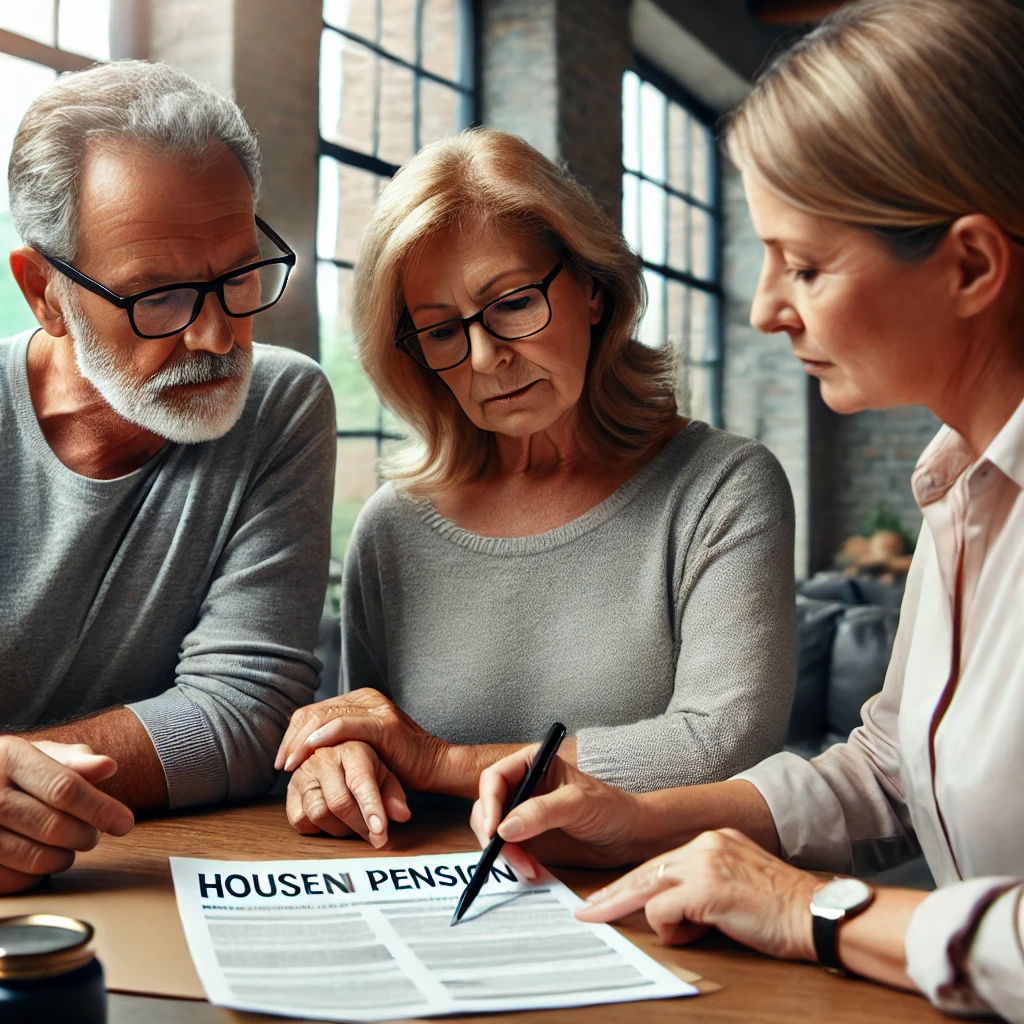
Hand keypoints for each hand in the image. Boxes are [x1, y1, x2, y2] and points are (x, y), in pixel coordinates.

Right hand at [0, 737, 134, 893]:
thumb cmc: (10, 771)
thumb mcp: (38, 754)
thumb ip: (74, 759)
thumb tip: (107, 766)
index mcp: (10, 757)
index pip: (64, 789)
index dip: (100, 808)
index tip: (124, 823)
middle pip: (54, 826)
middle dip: (86, 835)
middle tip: (92, 834)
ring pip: (36, 858)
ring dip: (65, 857)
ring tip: (67, 844)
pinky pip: (16, 881)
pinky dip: (36, 875)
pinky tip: (38, 854)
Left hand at [275, 689, 449, 791]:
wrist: (435, 765)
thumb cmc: (399, 763)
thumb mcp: (363, 749)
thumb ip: (340, 742)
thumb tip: (303, 753)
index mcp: (359, 700)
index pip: (313, 711)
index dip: (292, 734)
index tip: (282, 761)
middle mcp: (366, 697)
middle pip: (315, 712)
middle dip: (292, 739)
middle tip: (281, 765)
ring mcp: (376, 708)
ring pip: (325, 717)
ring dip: (302, 742)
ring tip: (290, 764)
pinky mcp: (385, 724)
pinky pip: (346, 726)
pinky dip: (323, 737)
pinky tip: (309, 751)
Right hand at [285, 741, 410, 846]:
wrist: (337, 756)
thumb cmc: (365, 768)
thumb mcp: (386, 776)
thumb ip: (394, 795)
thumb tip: (402, 815)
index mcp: (352, 748)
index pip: (360, 782)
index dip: (371, 808)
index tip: (380, 832)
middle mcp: (324, 757)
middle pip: (339, 802)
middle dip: (359, 825)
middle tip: (374, 835)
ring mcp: (303, 773)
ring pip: (318, 813)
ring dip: (339, 828)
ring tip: (353, 825)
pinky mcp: (290, 790)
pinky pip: (300, 820)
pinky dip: (317, 829)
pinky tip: (331, 821)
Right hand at [470, 744, 647, 877]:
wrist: (630, 837)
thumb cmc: (611, 808)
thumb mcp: (577, 804)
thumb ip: (541, 812)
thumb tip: (506, 828)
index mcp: (531, 764)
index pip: (494, 778)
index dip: (488, 802)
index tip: (493, 829)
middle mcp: (523, 787)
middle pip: (487, 807)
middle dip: (492, 832)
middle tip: (504, 852)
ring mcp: (523, 814)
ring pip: (493, 832)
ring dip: (503, 852)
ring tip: (527, 865)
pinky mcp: (528, 839)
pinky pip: (506, 851)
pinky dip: (513, 862)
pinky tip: (532, 869)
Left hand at [576, 829, 818, 960]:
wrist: (818, 913)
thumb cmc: (783, 910)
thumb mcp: (737, 885)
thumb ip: (704, 886)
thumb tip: (672, 911)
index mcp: (713, 841)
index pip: (659, 863)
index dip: (629, 884)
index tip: (605, 897)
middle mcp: (704, 844)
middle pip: (644, 872)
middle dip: (613, 896)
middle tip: (587, 911)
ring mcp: (704, 863)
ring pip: (649, 891)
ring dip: (664, 921)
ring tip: (697, 928)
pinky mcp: (705, 887)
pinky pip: (663, 913)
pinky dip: (678, 932)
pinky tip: (709, 930)